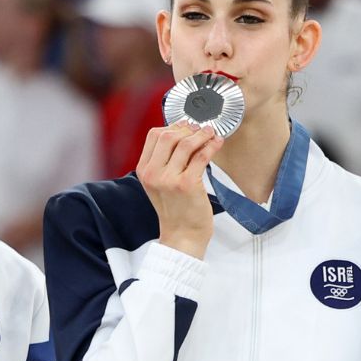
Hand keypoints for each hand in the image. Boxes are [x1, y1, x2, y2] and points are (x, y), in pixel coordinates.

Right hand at [137, 122, 222, 257]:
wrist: (182, 235)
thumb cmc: (176, 209)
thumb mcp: (160, 184)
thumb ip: (164, 161)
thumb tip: (182, 134)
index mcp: (144, 170)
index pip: (154, 135)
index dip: (173, 126)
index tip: (187, 126)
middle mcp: (153, 173)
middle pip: (169, 135)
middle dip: (188, 129)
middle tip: (201, 128)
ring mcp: (169, 179)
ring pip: (186, 144)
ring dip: (202, 134)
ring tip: (211, 133)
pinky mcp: (187, 184)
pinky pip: (201, 156)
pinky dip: (211, 145)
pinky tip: (217, 143)